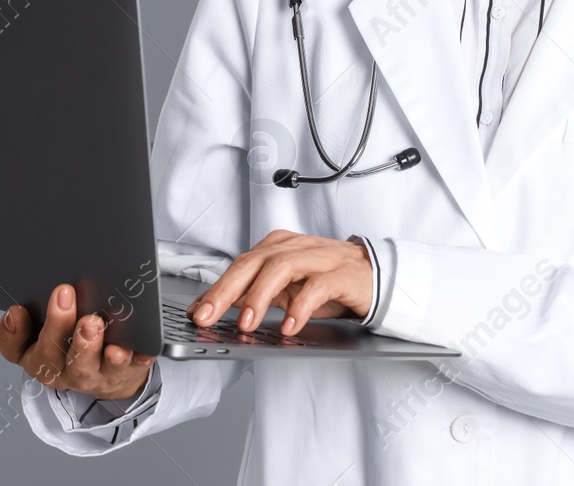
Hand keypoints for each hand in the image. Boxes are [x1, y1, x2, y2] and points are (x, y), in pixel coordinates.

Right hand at [0, 283, 154, 401]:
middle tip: (65, 296)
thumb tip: (15, 312)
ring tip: (92, 324)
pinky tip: (137, 348)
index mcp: (40, 360)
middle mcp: (64, 370)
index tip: (19, 307)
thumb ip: (20, 328)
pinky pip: (130, 368)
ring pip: (87, 365)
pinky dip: (134, 358)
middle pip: (53, 355)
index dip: (13, 331)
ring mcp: (95, 374)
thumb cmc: (71, 352)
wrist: (110, 379)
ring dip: (88, 345)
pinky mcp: (124, 373)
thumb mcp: (39, 342)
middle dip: (57, 325)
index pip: (16, 350)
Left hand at [188, 230, 371, 336]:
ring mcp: (321, 258)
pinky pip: (318, 286)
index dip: (215, 287)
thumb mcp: (288, 289)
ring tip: (246, 323)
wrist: (377, 276)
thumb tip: (215, 307)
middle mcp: (297, 247)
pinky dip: (301, 306)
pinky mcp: (343, 274)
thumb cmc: (329, 282)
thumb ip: (257, 293)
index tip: (195, 312)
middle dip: (227, 289)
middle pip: (255, 261)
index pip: (241, 264)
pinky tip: (290, 326)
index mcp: (280, 247)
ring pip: (282, 266)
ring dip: (260, 295)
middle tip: (208, 316)